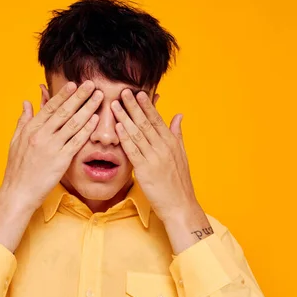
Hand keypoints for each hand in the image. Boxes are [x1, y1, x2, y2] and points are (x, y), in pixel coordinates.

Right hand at [0, 80, 101, 211]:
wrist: (18, 193)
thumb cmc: (17, 168)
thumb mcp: (15, 141)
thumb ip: (23, 120)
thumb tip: (26, 102)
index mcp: (31, 129)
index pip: (50, 107)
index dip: (63, 95)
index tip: (74, 84)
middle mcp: (41, 135)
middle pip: (64, 112)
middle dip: (79, 96)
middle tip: (91, 84)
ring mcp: (52, 147)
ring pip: (73, 124)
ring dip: (88, 109)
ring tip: (98, 97)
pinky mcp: (61, 160)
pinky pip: (76, 141)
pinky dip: (87, 129)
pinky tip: (96, 120)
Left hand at [111, 89, 211, 250]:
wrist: (180, 205)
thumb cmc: (179, 182)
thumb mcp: (181, 154)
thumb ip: (177, 133)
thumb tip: (178, 114)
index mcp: (171, 142)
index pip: (157, 119)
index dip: (146, 105)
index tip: (138, 92)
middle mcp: (163, 147)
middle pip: (145, 122)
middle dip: (133, 106)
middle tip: (123, 91)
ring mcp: (154, 158)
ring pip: (137, 133)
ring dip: (125, 118)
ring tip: (115, 105)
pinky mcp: (145, 170)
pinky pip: (133, 150)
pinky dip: (125, 137)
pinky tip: (117, 127)